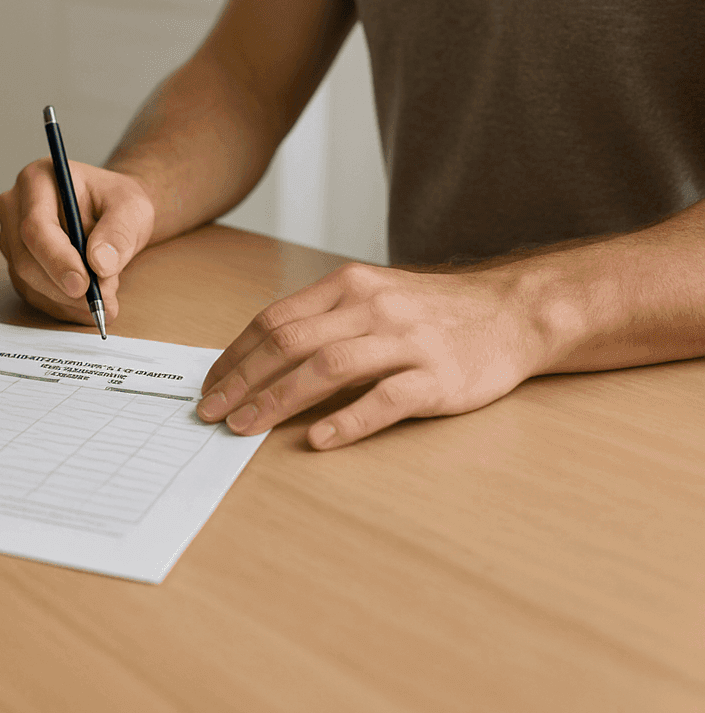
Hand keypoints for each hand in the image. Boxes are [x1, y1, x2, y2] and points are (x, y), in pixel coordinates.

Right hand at [0, 158, 154, 325]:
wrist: (111, 215)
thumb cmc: (117, 203)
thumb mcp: (132, 208)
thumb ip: (119, 232)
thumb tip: (100, 264)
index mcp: (37, 180)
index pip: (35, 226)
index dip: (57, 260)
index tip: (84, 286)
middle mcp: (14, 207)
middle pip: (26, 259)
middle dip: (65, 288)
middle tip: (105, 301)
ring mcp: (10, 237)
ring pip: (28, 281)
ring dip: (68, 300)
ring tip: (106, 297)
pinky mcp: (16, 264)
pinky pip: (33, 294)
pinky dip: (63, 306)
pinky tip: (88, 304)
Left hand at [195, 262, 548, 448]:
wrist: (514, 313)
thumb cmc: (433, 313)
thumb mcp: (373, 298)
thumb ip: (323, 321)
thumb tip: (258, 358)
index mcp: (348, 287)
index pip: (274, 320)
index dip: (235, 355)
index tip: (210, 385)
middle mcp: (372, 307)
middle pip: (290, 342)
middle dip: (241, 380)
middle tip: (211, 412)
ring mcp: (406, 341)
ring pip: (328, 367)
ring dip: (277, 400)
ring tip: (245, 427)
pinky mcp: (438, 376)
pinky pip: (386, 399)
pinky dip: (348, 420)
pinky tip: (318, 439)